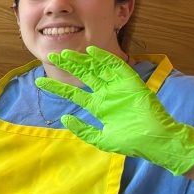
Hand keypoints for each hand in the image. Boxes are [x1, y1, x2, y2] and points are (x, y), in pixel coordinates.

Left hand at [37, 47, 193, 175]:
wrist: (154, 140)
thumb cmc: (131, 142)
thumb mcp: (101, 139)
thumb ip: (83, 130)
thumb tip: (65, 118)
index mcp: (99, 105)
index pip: (73, 93)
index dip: (57, 87)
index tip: (39, 82)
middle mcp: (106, 93)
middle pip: (83, 75)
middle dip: (68, 66)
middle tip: (53, 56)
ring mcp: (117, 86)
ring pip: (96, 68)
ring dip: (82, 60)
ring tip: (65, 53)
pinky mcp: (130, 81)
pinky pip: (116, 66)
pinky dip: (104, 58)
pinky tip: (91, 51)